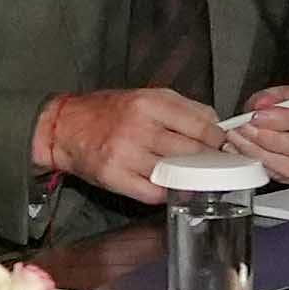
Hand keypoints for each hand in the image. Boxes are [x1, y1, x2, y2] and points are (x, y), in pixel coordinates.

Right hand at [35, 89, 229, 206]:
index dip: (219, 139)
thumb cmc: (108, 112)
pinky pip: (154, 193)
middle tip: (215, 163)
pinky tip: (170, 186)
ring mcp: (126, 155)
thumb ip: (182, 108)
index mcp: (150, 103)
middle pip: (193, 151)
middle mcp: (138, 128)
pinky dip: (167, 192)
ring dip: (190, 178)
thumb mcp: (147, 96)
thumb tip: (215, 126)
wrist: (65, 127)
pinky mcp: (115, 177)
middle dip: (209, 159)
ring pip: (175, 173)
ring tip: (194, 175)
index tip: (224, 145)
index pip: (201, 125)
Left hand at [239, 82, 288, 184]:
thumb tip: (260, 105)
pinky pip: (280, 176)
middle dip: (268, 138)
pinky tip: (244, 151)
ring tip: (241, 140)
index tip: (257, 116)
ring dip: (260, 153)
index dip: (282, 119)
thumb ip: (273, 96)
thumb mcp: (287, 93)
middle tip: (245, 128)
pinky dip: (258, 163)